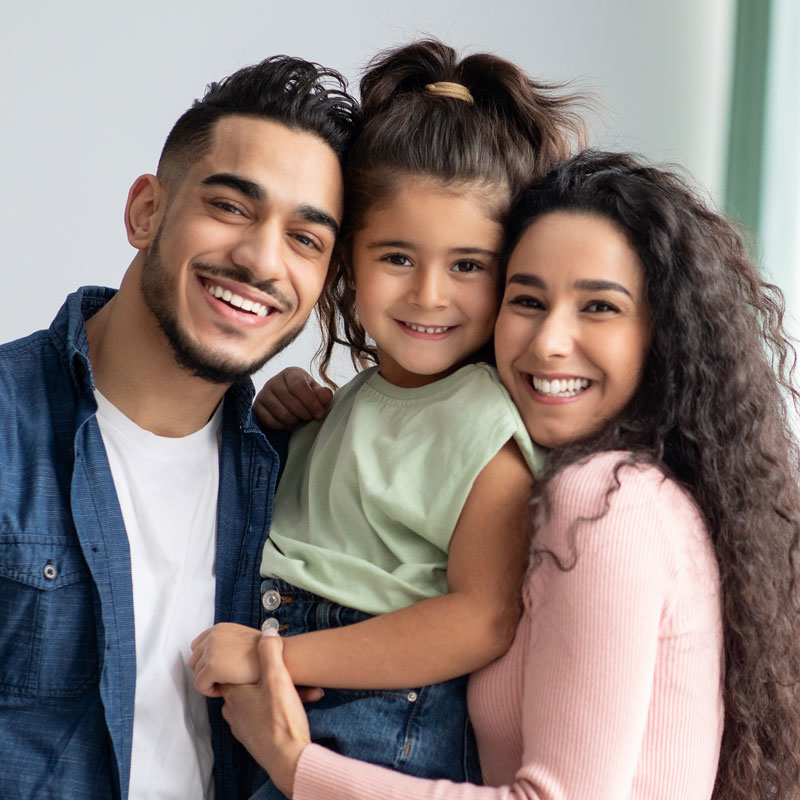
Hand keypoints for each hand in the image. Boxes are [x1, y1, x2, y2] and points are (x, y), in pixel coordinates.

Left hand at [189, 623, 260, 696]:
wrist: (277, 657)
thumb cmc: (264, 654)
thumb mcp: (243, 639)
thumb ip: (228, 644)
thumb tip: (219, 658)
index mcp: (219, 629)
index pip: (197, 646)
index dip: (206, 661)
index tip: (220, 669)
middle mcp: (212, 636)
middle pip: (194, 660)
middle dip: (206, 671)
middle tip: (224, 678)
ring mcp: (211, 650)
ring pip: (196, 674)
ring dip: (210, 682)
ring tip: (227, 683)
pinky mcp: (211, 666)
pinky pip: (199, 685)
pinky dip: (209, 691)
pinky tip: (225, 689)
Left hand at [221, 629, 310, 796]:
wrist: (289, 758)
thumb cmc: (282, 719)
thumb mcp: (279, 677)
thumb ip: (271, 651)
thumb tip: (268, 631)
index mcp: (234, 692)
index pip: (227, 669)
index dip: (242, 660)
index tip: (258, 657)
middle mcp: (232, 710)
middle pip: (240, 685)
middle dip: (257, 677)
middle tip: (278, 672)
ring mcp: (240, 726)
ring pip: (249, 702)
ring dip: (265, 694)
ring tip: (286, 691)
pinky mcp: (251, 738)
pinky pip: (255, 717)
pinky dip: (267, 710)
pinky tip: (284, 710)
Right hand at [255, 367, 332, 428]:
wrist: (286, 400)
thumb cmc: (304, 394)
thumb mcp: (314, 391)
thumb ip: (321, 394)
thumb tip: (327, 395)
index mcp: (290, 373)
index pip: (299, 386)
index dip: (311, 402)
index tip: (320, 414)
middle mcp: (274, 381)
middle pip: (291, 402)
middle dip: (304, 414)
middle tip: (310, 418)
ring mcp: (263, 394)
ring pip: (281, 413)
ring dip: (294, 421)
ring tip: (299, 419)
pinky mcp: (257, 407)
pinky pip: (271, 422)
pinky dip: (283, 426)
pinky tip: (289, 423)